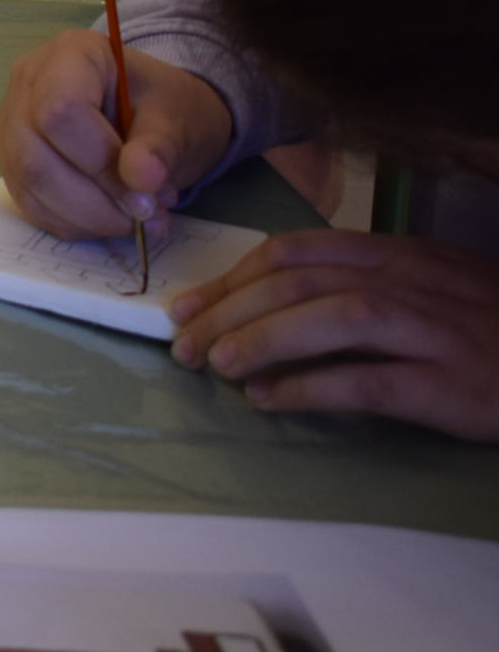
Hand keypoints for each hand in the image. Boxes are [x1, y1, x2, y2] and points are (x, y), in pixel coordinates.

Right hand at [0, 30, 235, 239]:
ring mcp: (12, 124)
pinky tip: (108, 218)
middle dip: (94, 201)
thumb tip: (140, 178)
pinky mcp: (12, 160)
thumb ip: (160, 147)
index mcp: (70, 54)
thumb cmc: (165, 106)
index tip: (146, 196)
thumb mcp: (178, 119)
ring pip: (29, 185)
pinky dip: (73, 223)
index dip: (100, 163)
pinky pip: (30, 203)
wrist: (154, 115)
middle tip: (144, 217)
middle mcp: (28, 84)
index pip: (61, 112)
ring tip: (133, 219)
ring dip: (85, 217)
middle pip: (36, 157)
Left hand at [169, 231, 498, 439]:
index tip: (189, 304)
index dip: (234, 276)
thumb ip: (363, 286)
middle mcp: (416, 282)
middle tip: (183, 344)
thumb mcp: (430, 289)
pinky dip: (310, 388)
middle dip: (231, 309)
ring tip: (216, 367)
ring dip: (262, 339)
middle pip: (303, 280)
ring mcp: (438, 331)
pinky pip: (369, 380)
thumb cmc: (492, 332)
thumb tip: (271, 307)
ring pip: (334, 317)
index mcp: (403, 255)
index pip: (300, 250)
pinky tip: (269, 401)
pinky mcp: (452, 383)